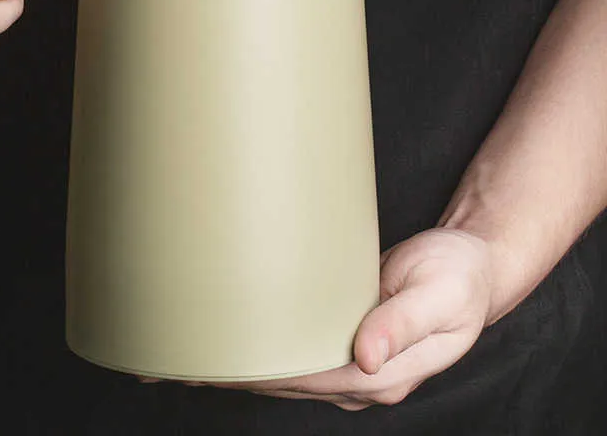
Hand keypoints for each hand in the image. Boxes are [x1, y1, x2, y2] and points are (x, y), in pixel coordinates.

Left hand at [197, 229, 493, 410]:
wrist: (469, 267)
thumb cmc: (458, 276)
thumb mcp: (442, 294)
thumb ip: (405, 323)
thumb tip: (367, 354)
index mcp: (386, 372)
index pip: (309, 378)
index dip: (260, 374)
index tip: (216, 366)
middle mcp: (363, 375)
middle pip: (288, 381)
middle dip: (236, 375)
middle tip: (179, 358)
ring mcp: (353, 360)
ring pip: (288, 370)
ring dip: (242, 364)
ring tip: (189, 353)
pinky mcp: (345, 337)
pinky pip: (298, 350)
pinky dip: (264, 347)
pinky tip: (236, 338)